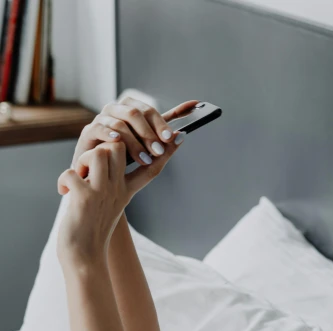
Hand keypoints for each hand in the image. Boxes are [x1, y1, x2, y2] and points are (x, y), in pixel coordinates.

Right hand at [60, 97, 199, 191]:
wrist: (99, 173)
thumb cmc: (124, 155)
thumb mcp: (148, 139)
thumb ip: (167, 124)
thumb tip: (194, 105)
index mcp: (130, 109)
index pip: (148, 110)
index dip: (160, 123)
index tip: (170, 138)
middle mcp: (115, 110)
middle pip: (134, 113)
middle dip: (148, 133)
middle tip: (158, 151)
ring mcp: (101, 119)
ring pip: (119, 123)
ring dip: (134, 141)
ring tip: (144, 158)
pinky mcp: (88, 132)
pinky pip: (99, 127)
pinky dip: (110, 134)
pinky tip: (118, 143)